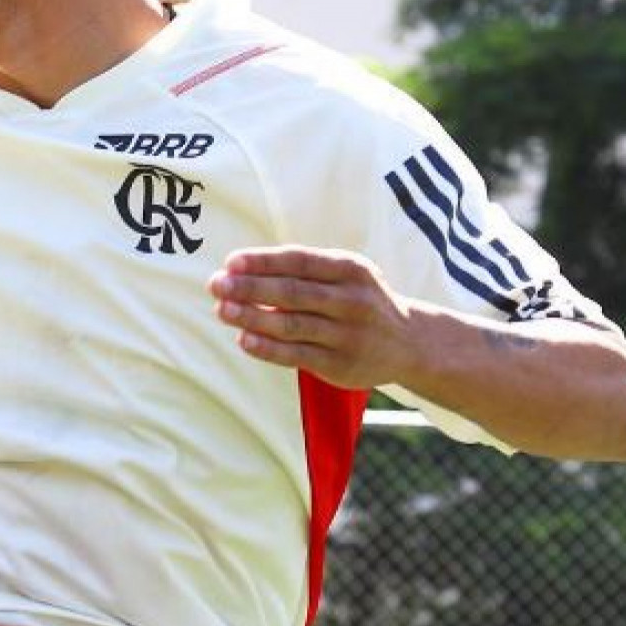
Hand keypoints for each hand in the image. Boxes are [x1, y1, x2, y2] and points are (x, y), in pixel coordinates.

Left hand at [209, 247, 423, 390]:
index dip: (264, 261)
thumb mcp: (346, 276)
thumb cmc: (360, 302)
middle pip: (293, 292)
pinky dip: (268, 348)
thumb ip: (304, 272)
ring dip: (253, 317)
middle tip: (216, 285)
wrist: (408, 343)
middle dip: (251, 287)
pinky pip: (297, 355)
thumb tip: (242, 271)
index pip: (300, 262)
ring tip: (222, 310)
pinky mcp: (340, 364)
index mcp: (351, 269)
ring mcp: (346, 334)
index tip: (231, 262)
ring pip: (292, 324)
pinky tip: (244, 340)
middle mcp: (351, 300)